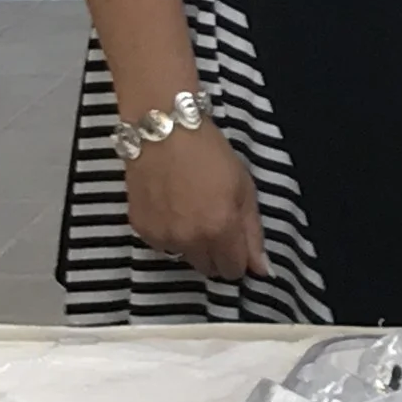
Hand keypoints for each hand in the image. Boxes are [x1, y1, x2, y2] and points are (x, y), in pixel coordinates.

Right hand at [125, 125, 266, 279]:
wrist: (164, 131)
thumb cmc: (210, 153)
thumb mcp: (244, 187)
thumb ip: (253, 232)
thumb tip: (261, 270)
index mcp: (220, 229)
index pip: (233, 271)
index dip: (238, 259)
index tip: (236, 243)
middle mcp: (190, 240)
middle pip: (208, 268)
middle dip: (216, 253)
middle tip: (215, 223)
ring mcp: (162, 237)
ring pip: (184, 257)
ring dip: (191, 244)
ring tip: (191, 210)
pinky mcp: (140, 230)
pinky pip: (162, 245)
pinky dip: (169, 233)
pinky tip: (171, 206)